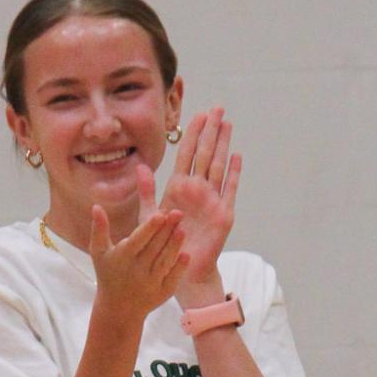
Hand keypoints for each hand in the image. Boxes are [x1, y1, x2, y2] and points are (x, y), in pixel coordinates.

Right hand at [89, 196, 186, 324]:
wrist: (118, 308)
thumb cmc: (108, 274)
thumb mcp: (99, 253)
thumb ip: (99, 229)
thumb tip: (96, 206)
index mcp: (122, 258)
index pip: (137, 241)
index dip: (149, 228)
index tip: (160, 214)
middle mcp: (137, 271)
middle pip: (154, 248)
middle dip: (166, 230)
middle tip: (177, 212)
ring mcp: (150, 283)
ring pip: (164, 261)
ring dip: (174, 245)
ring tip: (182, 228)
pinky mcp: (161, 293)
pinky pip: (172, 279)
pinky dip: (179, 268)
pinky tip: (186, 254)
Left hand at [157, 106, 241, 294]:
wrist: (180, 269)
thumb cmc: (163, 245)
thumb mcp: (150, 216)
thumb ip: (146, 191)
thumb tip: (140, 166)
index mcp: (179, 188)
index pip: (187, 154)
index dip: (192, 134)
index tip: (198, 114)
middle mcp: (197, 189)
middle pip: (205, 154)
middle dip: (211, 131)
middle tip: (217, 108)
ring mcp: (212, 199)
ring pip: (218, 165)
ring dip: (223, 145)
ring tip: (227, 124)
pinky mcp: (223, 213)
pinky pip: (229, 189)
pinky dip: (233, 173)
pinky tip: (236, 156)